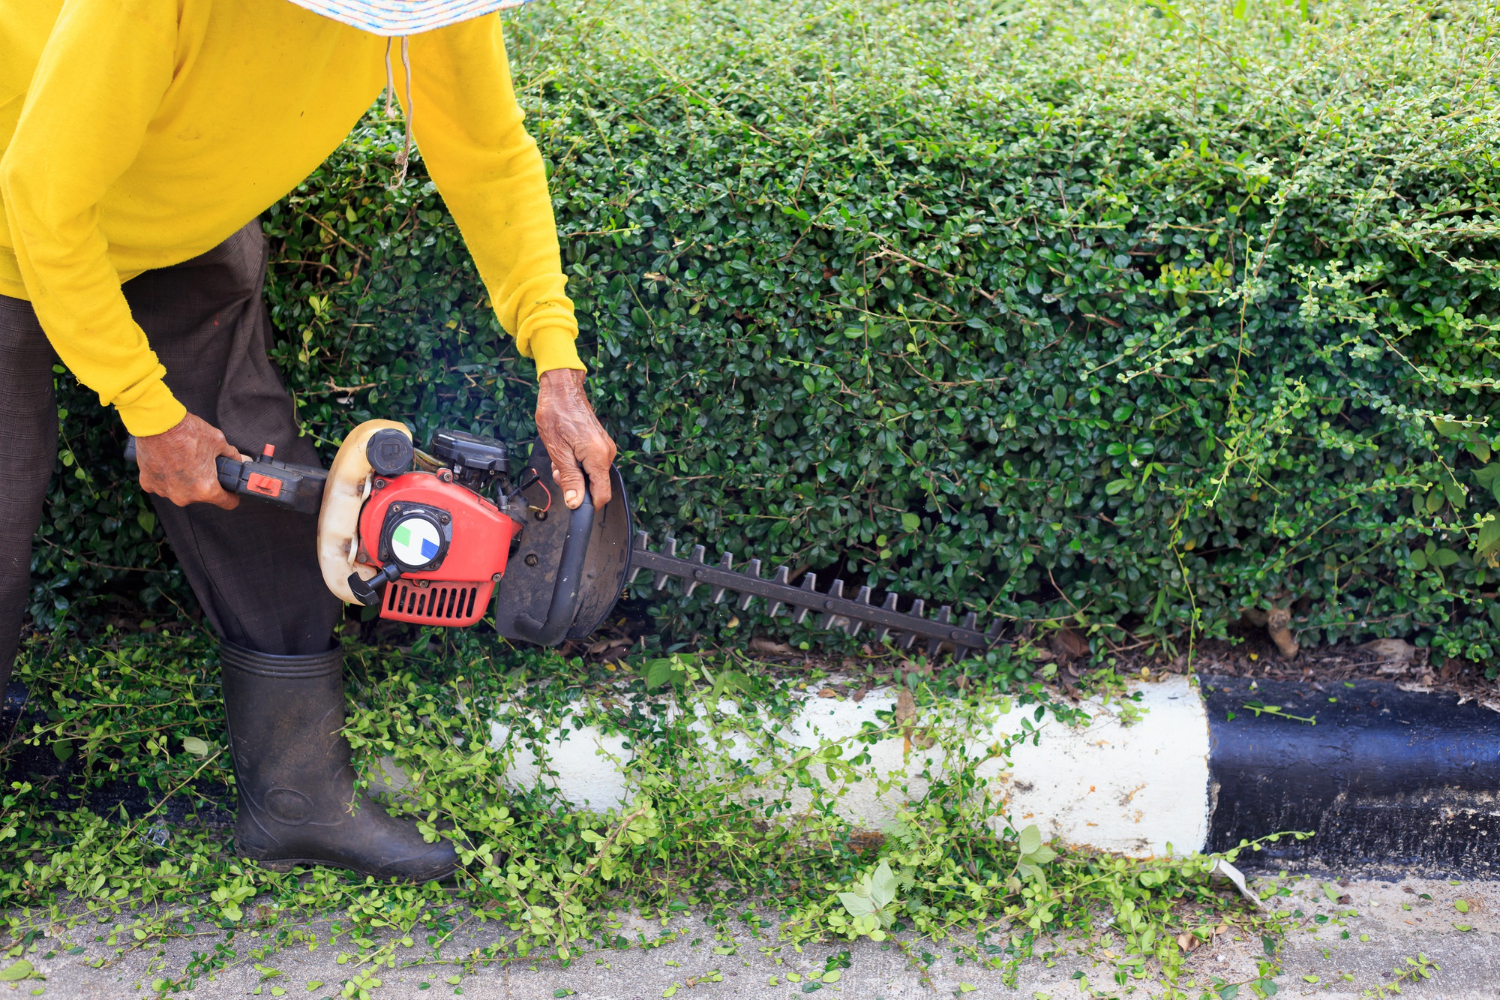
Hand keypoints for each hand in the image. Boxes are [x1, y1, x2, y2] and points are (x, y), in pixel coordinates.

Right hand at [135, 413, 245, 509]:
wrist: (157, 422)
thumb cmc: (187, 432)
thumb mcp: (219, 441)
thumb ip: (231, 455)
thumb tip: (238, 460)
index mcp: (205, 489)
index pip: (227, 502)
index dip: (232, 495)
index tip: (231, 490)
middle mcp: (184, 496)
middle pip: (202, 495)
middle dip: (205, 482)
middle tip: (202, 464)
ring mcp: (164, 492)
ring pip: (181, 490)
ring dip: (184, 480)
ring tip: (184, 459)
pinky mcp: (148, 484)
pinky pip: (163, 484)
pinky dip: (167, 476)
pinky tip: (168, 461)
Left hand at [535, 368, 616, 508]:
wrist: (562, 391)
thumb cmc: (557, 415)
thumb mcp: (559, 452)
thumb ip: (570, 479)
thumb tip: (575, 503)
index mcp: (598, 457)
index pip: (602, 494)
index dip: (587, 504)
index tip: (572, 503)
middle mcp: (607, 453)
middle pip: (596, 486)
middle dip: (576, 486)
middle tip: (558, 471)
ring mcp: (605, 448)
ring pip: (592, 475)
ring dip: (575, 473)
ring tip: (560, 457)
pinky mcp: (601, 444)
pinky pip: (592, 464)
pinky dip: (578, 464)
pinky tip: (567, 452)